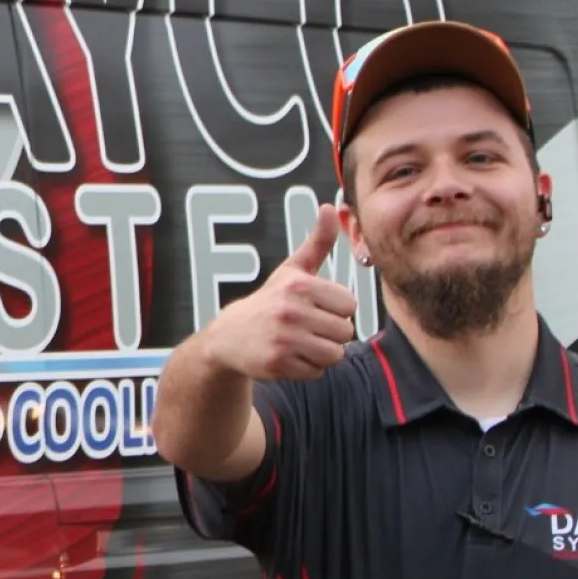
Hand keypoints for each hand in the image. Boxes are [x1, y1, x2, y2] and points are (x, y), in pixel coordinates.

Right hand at [201, 204, 357, 381]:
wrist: (227, 338)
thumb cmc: (269, 302)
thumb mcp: (291, 271)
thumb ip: (317, 243)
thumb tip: (331, 207)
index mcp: (299, 285)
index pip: (349, 305)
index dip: (335, 310)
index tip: (314, 309)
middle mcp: (291, 311)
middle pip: (345, 332)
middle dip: (329, 333)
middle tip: (305, 329)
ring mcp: (283, 339)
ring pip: (334, 355)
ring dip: (321, 353)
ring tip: (299, 343)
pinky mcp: (278, 364)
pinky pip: (316, 372)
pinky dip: (306, 369)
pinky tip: (288, 357)